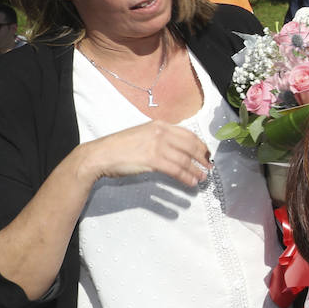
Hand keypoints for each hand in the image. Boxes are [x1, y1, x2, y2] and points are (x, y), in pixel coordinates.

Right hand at [76, 120, 211, 187]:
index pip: (188, 134)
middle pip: (191, 145)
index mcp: (159, 125)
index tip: (206, 154)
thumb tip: (176, 148)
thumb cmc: (119, 147)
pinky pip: (176, 169)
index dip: (200, 145)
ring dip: (196, 170)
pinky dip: (186, 177)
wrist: (100, 154)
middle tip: (208, 167)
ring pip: (185, 159)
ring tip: (201, 178)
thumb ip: (159, 138)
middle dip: (202, 158)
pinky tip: (190, 182)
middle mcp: (161, 132)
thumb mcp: (142, 135)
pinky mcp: (153, 159)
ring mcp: (157, 145)